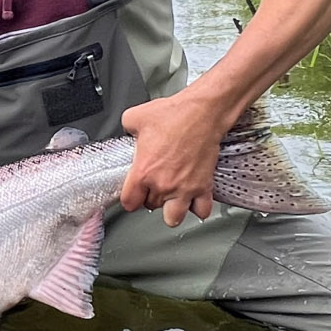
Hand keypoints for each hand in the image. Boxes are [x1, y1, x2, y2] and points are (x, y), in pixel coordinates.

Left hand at [119, 92, 228, 226]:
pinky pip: (201, 211)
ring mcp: (184, 188)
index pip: (129, 202)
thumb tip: (129, 131)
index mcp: (143, 172)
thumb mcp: (135, 117)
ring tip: (171, 199)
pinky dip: (198, 208)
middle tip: (155, 185)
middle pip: (151, 207)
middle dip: (151, 197)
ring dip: (171, 210)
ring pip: (174, 218)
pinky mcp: (203, 186)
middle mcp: (163, 185)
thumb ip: (127, 129)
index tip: (134, 193)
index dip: (130, 198)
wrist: (203, 112)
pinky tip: (193, 198)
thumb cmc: (174, 114)